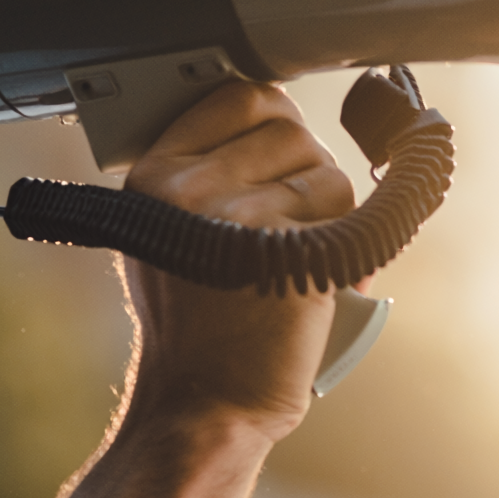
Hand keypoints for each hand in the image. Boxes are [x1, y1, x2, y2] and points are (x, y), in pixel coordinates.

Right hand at [119, 81, 356, 439]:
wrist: (203, 401)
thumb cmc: (195, 323)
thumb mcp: (167, 235)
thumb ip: (201, 172)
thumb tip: (274, 114)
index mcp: (152, 176)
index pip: (239, 97)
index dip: (271, 123)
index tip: (274, 161)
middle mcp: (185, 189)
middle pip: (288, 127)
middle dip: (301, 171)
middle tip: (281, 224)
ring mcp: (235, 215)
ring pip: (324, 167)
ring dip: (326, 208)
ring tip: (293, 253)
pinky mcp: (284, 247)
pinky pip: (346, 209)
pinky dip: (345, 240)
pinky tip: (314, 271)